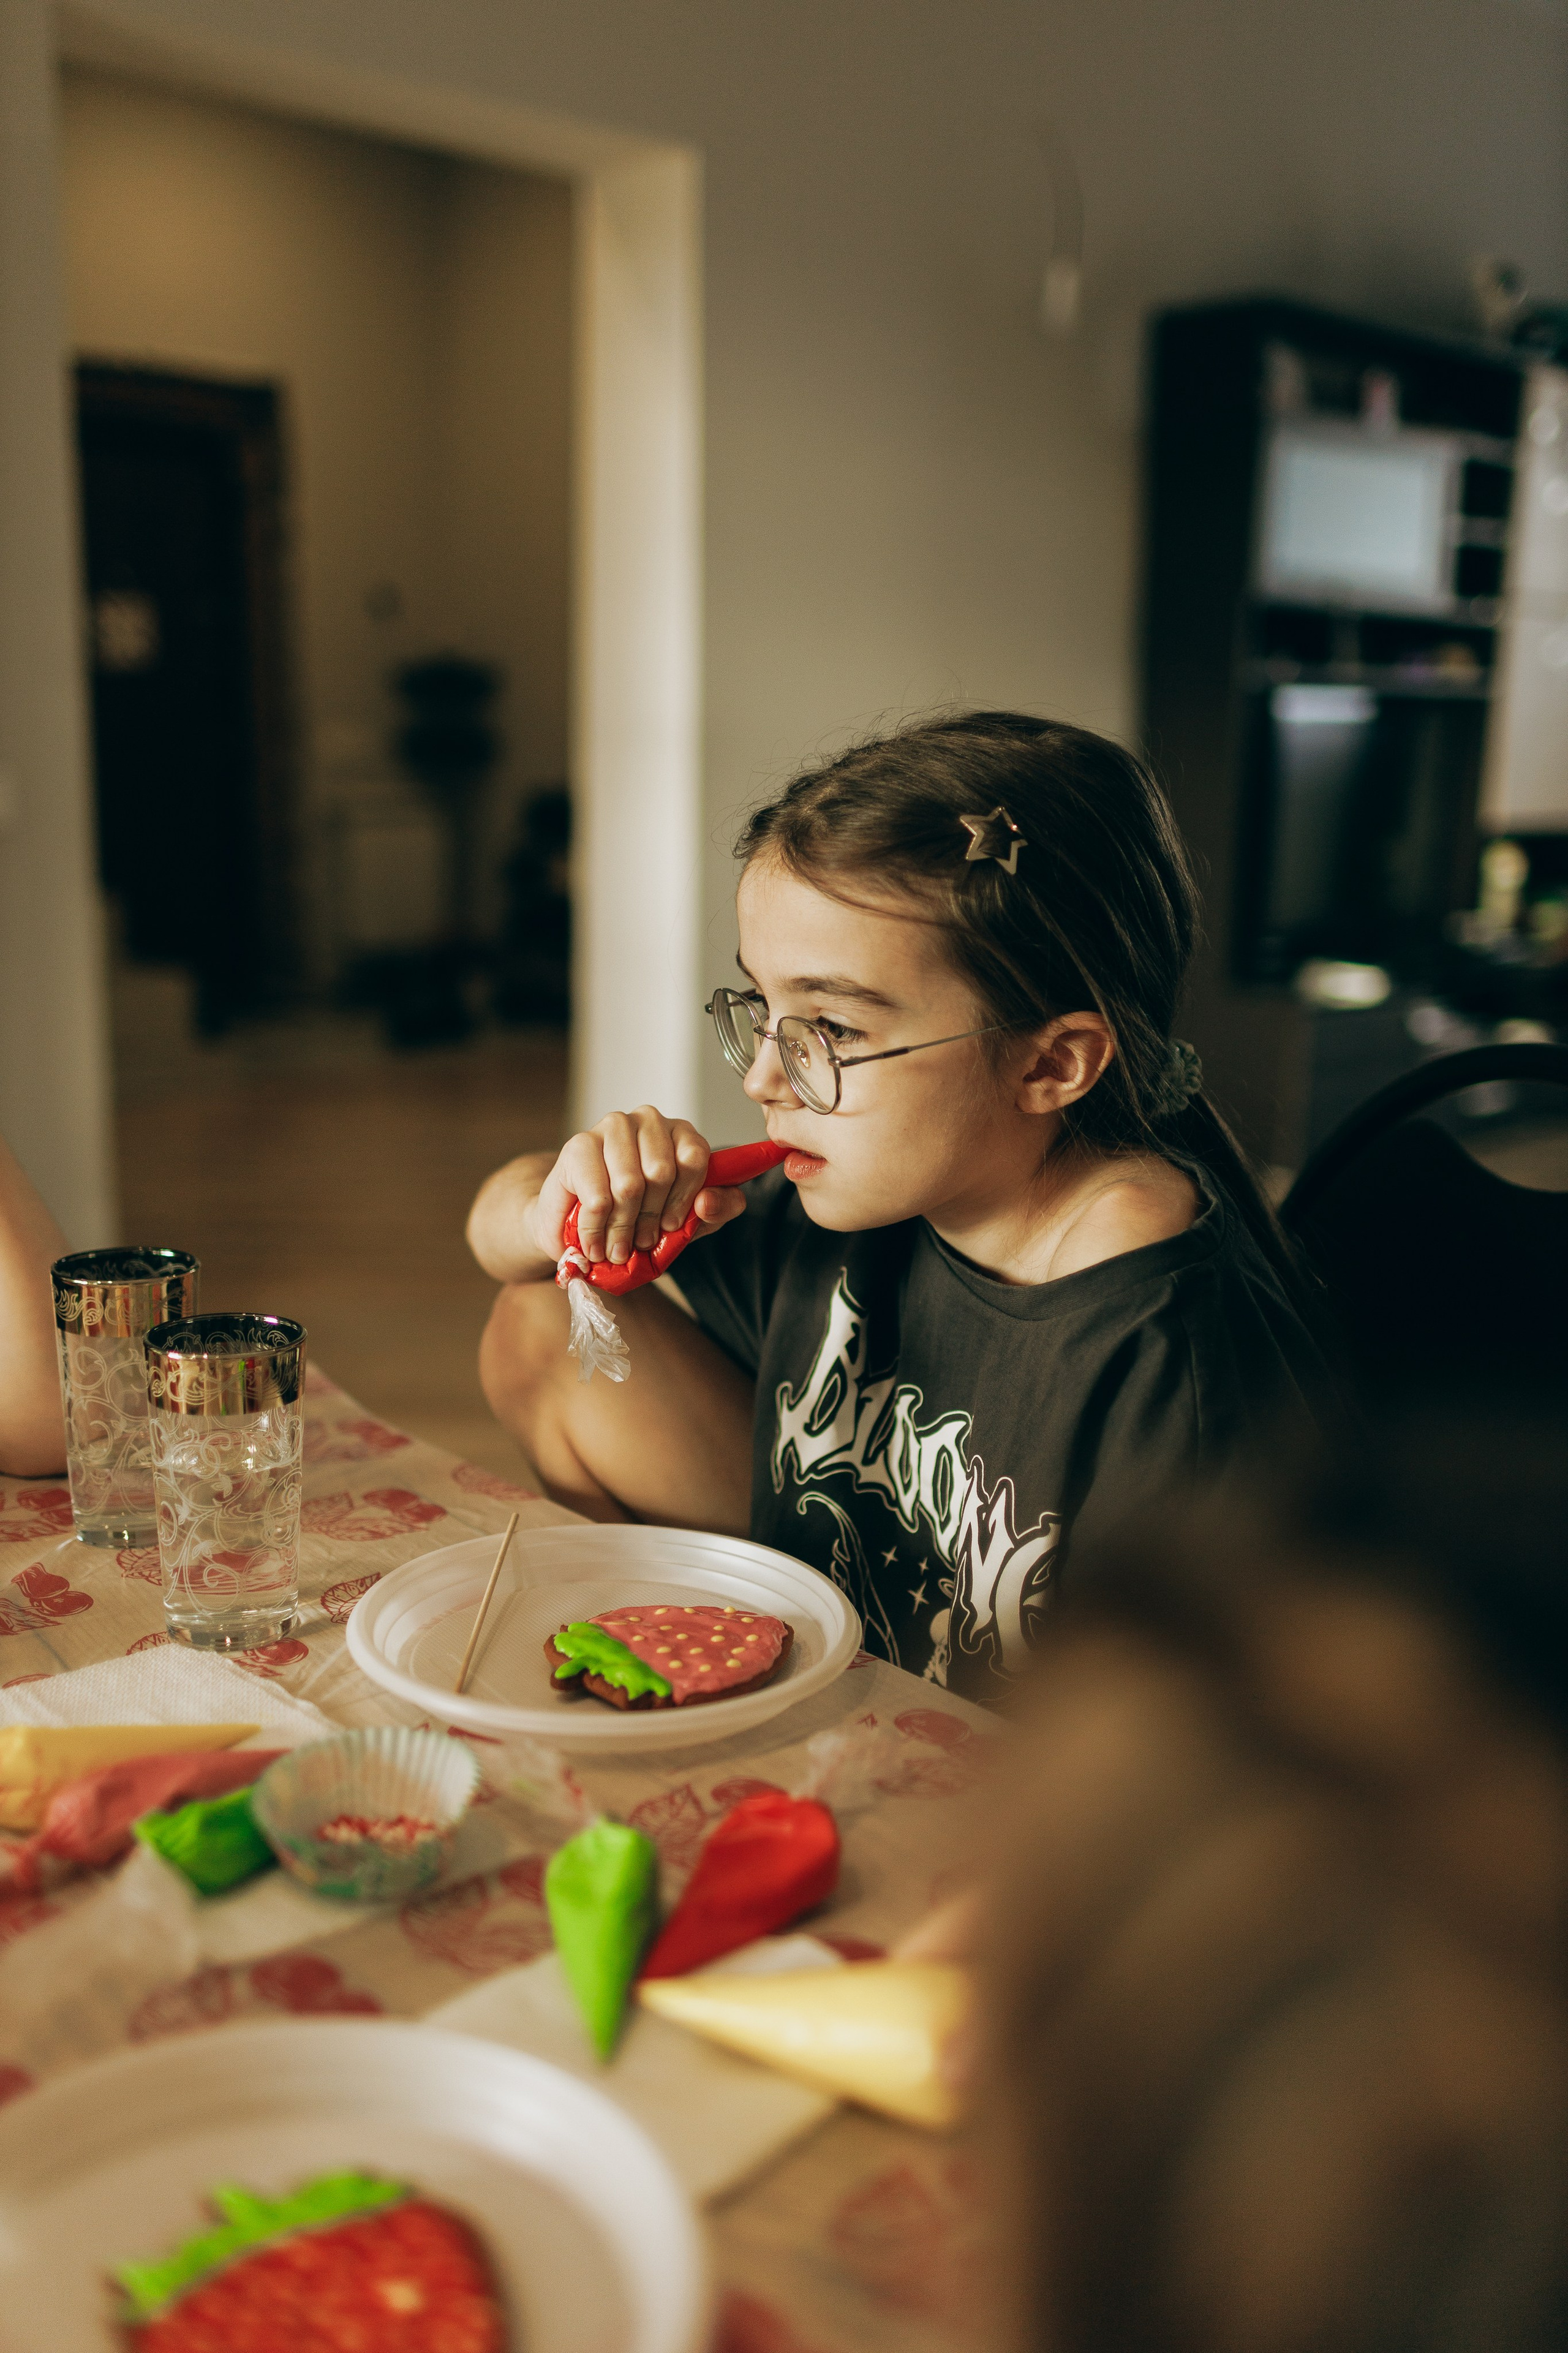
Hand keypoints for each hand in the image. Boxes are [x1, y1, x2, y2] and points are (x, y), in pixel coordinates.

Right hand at [526, 1108, 748, 1266]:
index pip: (694, 1158)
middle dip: (651, 1219)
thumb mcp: (688, 1219)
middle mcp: (649, 1120)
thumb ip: (716, 1210)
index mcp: (681, 1132)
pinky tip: (595, 1244)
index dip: (683, 1199)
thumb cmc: (640, 1214)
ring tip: (617, 1249)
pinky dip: (596, 1229)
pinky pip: (597, 1196)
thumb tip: (707, 1202)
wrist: (581, 1222)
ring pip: (630, 1184)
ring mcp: (613, 1127)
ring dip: (623, 1228)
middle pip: (660, 1172)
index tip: (671, 1226)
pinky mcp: (580, 1143)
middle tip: (640, 1243)